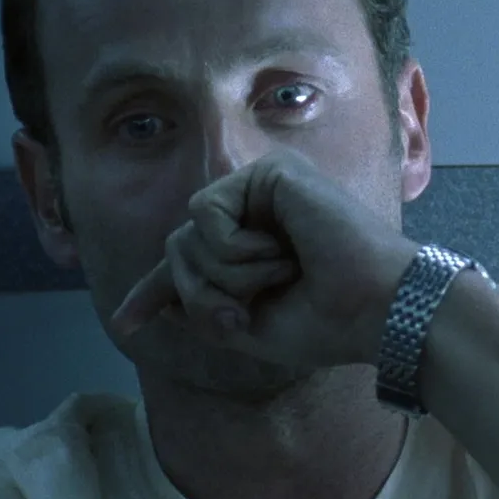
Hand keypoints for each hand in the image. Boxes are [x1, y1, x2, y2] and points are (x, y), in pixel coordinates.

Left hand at [109, 148, 420, 368]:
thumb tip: (161, 299)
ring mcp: (262, 189)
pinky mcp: (269, 172)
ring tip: (281, 274)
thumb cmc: (326, 322)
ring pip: (187, 236)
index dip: (154, 291)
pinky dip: (234, 248)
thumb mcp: (251, 326)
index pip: (191, 264)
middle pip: (178, 250)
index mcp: (255, 249)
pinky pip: (206, 213)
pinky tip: (280, 251)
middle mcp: (256, 213)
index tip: (125, 321)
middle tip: (243, 315)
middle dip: (199, 294)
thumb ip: (204, 308)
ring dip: (226, 275)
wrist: (372, 309)